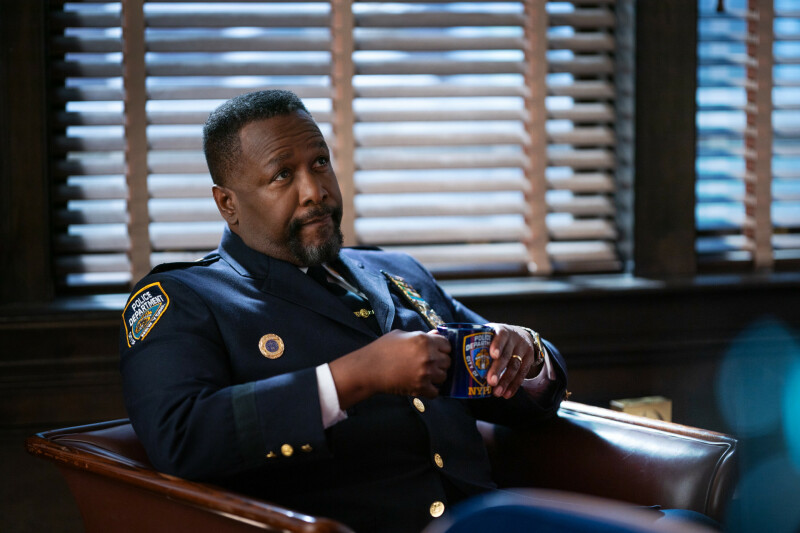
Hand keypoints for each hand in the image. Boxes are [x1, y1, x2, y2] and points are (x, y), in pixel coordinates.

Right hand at [329, 330, 450, 408]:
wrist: (369, 368)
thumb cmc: (382, 349)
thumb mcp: (401, 335)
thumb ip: (421, 336)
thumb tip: (435, 335)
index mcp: (424, 340)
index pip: (447, 345)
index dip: (443, 348)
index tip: (438, 352)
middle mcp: (429, 356)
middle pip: (448, 361)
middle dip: (441, 363)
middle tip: (430, 364)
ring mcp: (426, 373)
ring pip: (443, 376)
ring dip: (437, 377)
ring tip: (426, 375)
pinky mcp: (420, 387)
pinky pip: (436, 392)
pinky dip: (431, 390)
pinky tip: (424, 386)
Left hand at [484, 323, 540, 398]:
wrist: (522, 335)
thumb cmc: (498, 337)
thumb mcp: (491, 333)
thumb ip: (479, 340)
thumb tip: (458, 354)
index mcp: (502, 330)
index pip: (501, 336)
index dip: (497, 345)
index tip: (493, 355)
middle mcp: (514, 339)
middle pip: (506, 355)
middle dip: (498, 369)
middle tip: (491, 381)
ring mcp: (523, 349)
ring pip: (515, 366)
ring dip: (505, 381)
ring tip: (497, 392)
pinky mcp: (529, 359)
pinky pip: (522, 374)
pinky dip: (514, 385)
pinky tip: (507, 394)